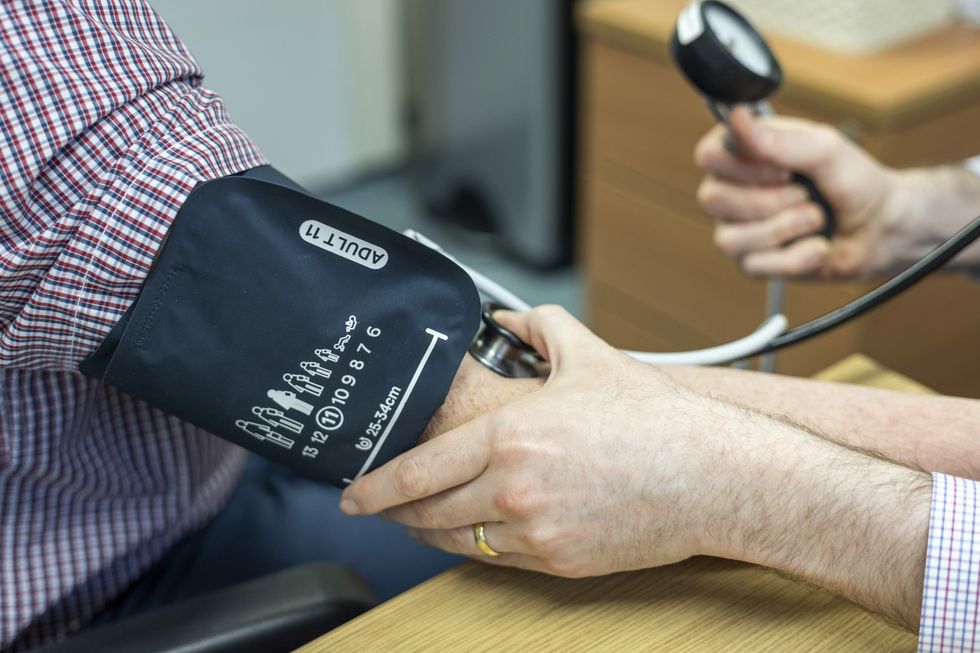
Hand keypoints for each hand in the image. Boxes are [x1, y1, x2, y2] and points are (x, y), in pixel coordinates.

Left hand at [341, 307, 931, 628]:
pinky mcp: (560, 561)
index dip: (376, 488)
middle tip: (382, 508)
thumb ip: (540, 327)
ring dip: (434, 533)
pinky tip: (480, 532)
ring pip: (461, 542)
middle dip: (398, 514)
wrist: (715, 474)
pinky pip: (500, 560)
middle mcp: (514, 488)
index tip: (352, 496)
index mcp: (511, 436)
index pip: (419, 472)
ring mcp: (537, 531)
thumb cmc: (656, 419)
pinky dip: (480, 547)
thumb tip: (513, 317)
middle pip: (429, 514)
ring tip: (423, 521)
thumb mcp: (591, 357)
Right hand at [695, 106, 910, 278]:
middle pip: (712, 199)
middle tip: (805, 195)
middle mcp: (732, 189)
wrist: (880, 228)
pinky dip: (796, 257)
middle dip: (769, 202)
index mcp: (744, 153)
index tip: (784, 168)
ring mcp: (738, 227)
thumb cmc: (853, 180)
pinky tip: (817, 247)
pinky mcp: (752, 261)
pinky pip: (754, 265)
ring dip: (784, 230)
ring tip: (815, 220)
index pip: (708, 155)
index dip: (743, 166)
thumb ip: (777, 139)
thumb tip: (735, 117)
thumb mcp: (823, 150)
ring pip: (728, 239)